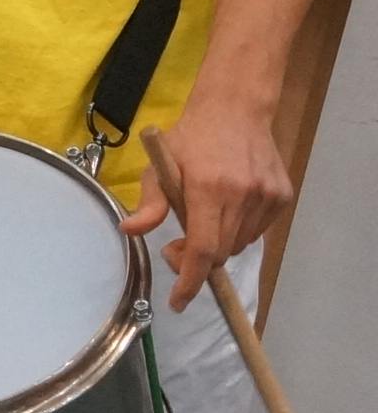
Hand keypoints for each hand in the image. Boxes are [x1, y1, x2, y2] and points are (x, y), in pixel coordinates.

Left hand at [128, 106, 290, 307]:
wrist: (235, 110)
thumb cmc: (190, 139)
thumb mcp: (159, 165)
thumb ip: (149, 203)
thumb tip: (129, 231)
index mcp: (209, 189)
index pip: (202, 249)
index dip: (190, 280)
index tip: (178, 302)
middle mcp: (243, 195)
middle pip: (219, 253)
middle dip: (195, 260)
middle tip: (176, 246)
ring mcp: (267, 197)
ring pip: (238, 246)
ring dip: (217, 245)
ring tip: (203, 219)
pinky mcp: (282, 197)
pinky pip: (256, 233)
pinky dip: (238, 232)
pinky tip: (227, 209)